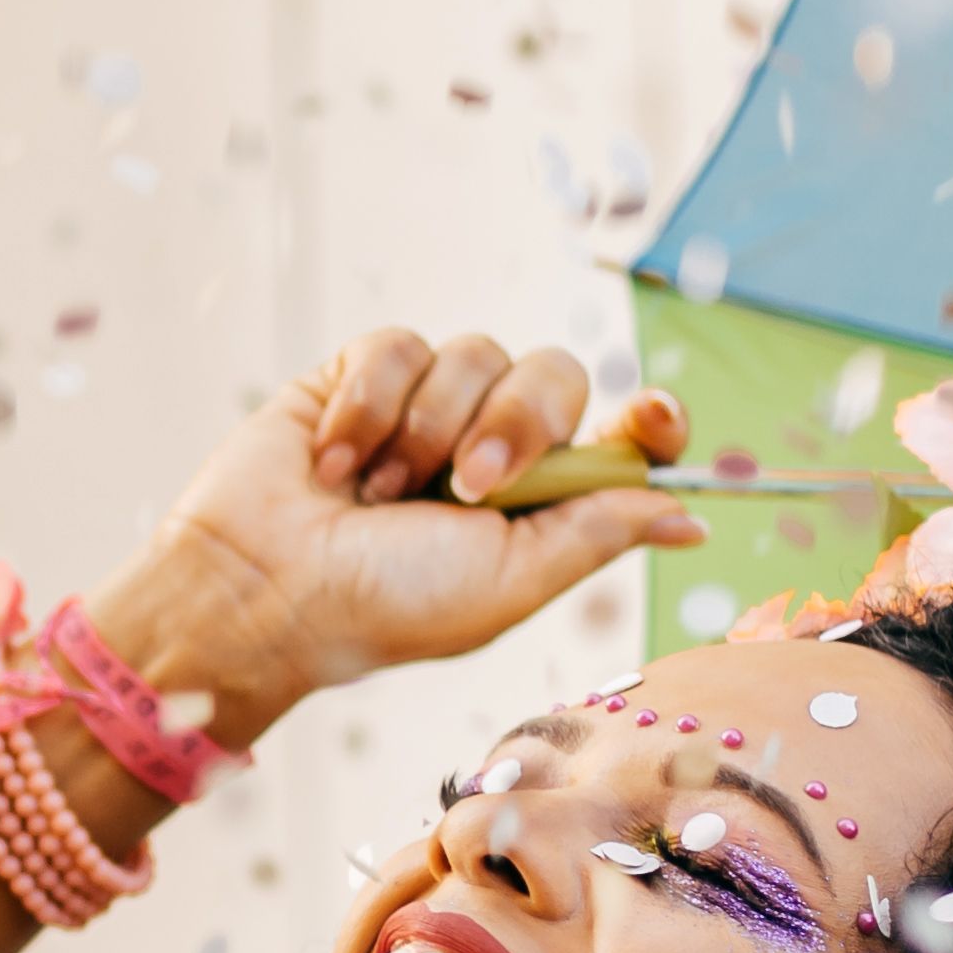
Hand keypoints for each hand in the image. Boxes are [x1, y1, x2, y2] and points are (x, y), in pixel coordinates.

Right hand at [87, 332, 700, 752]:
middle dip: (519, 423)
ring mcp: (427, 407)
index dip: (649, 420)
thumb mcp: (509, 581)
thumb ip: (597, 533)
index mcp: (539, 502)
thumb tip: (691, 518)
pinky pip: (398, 346)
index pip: (620, 436)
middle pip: (556, 376)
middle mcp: (491, 447)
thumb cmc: (383, 606)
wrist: (262, 586)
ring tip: (377, 493)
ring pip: (476, 354)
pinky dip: (367, 408)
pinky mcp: (361, 376)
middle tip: (466, 484)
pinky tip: (333, 464)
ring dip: (428, 428)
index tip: (656, 420)